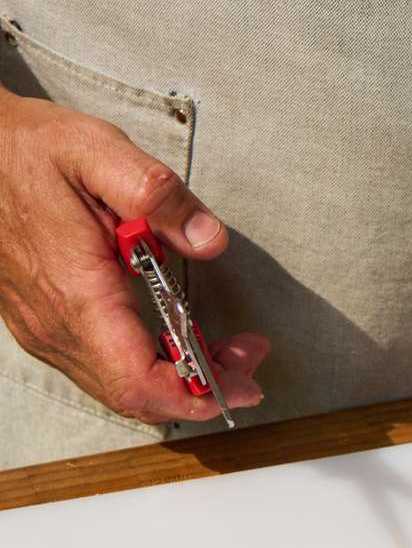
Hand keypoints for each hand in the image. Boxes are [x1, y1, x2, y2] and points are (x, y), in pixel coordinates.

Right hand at [0, 90, 268, 424]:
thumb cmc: (27, 150)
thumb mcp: (95, 151)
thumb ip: (155, 194)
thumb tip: (208, 238)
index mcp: (75, 294)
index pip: (138, 381)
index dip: (196, 393)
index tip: (243, 380)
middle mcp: (55, 326)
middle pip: (137, 396)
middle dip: (203, 388)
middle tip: (248, 356)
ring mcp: (46, 330)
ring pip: (120, 389)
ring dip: (180, 380)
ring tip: (227, 349)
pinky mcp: (45, 325)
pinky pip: (103, 370)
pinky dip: (151, 369)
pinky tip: (180, 339)